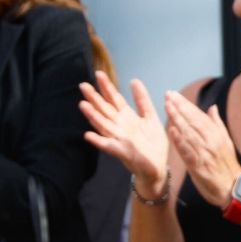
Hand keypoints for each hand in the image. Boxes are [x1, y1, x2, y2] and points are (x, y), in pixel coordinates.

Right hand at [79, 71, 171, 195]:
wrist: (157, 168)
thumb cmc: (153, 145)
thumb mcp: (150, 118)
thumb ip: (142, 100)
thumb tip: (134, 81)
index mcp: (127, 118)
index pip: (115, 99)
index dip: (107, 87)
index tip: (99, 73)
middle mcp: (120, 127)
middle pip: (105, 110)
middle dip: (95, 98)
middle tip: (83, 85)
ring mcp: (119, 139)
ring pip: (103, 125)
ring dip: (93, 116)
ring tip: (83, 105)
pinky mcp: (122, 152)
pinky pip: (108, 146)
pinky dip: (98, 141)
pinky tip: (88, 135)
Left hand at [163, 90, 240, 205]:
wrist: (232, 189)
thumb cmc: (227, 166)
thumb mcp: (226, 142)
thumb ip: (217, 124)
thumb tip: (212, 107)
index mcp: (216, 134)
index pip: (198, 115)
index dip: (185, 104)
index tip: (173, 94)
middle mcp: (211, 141)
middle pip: (192, 121)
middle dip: (179, 107)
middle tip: (167, 95)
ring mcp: (205, 153)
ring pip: (189, 133)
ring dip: (177, 119)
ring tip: (167, 107)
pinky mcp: (199, 166)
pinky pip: (188, 151)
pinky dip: (180, 140)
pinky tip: (171, 131)